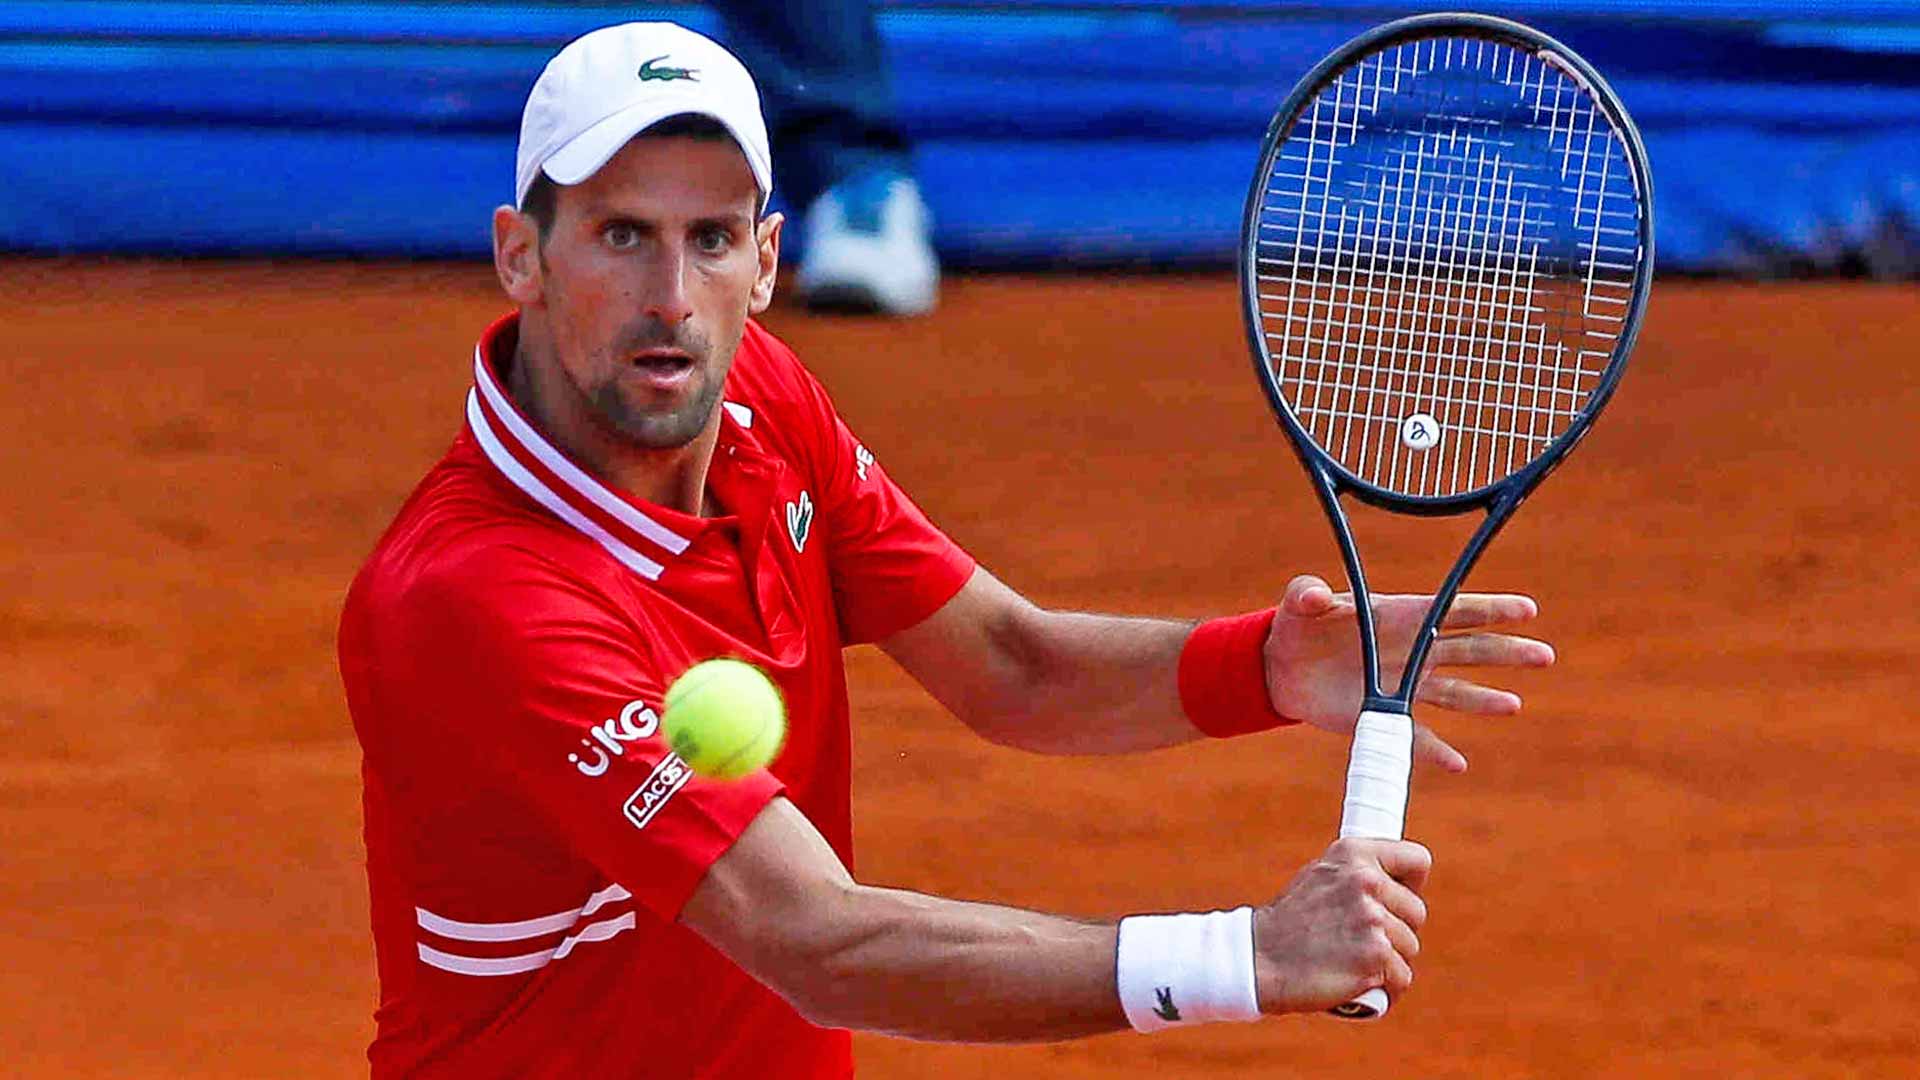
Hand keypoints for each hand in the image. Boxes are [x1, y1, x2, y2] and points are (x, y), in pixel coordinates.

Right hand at [1253, 838, 1430, 1013]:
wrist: (1259, 959)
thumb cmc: (1290, 922)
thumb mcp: (1321, 876)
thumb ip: (1357, 873)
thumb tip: (1395, 880)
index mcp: (1354, 854)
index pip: (1417, 860)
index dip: (1409, 885)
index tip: (1393, 901)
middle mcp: (1366, 881)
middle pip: (1416, 912)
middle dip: (1396, 931)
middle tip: (1360, 940)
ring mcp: (1372, 919)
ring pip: (1409, 947)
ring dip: (1388, 962)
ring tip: (1353, 962)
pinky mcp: (1376, 956)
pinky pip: (1402, 977)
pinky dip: (1386, 987)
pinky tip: (1361, 984)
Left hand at [1264, 574, 1554, 771]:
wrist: (1280, 666)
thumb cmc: (1296, 623)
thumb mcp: (1298, 601)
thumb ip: (1306, 592)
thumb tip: (1313, 596)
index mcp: (1399, 615)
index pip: (1453, 610)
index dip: (1491, 609)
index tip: (1527, 609)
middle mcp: (1411, 650)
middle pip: (1471, 650)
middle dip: (1508, 652)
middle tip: (1544, 655)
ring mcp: (1402, 684)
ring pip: (1456, 693)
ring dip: (1485, 700)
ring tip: (1513, 706)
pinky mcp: (1384, 715)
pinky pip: (1419, 737)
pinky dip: (1436, 751)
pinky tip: (1458, 763)